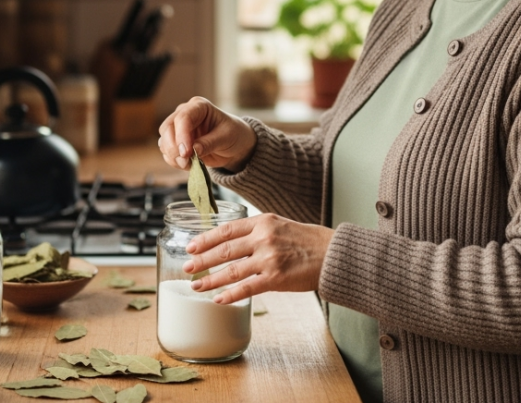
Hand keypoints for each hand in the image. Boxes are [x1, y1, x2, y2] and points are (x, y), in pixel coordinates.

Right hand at [157, 96, 256, 169]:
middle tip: (186, 161)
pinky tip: (188, 165)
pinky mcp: (176, 142)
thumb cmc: (234, 134)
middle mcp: (185, 114)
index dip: (182, 135)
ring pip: (164, 141)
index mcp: (199, 106)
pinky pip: (167, 152)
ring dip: (173, 156)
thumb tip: (193, 150)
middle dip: (174, 148)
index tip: (186, 153)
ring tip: (190, 164)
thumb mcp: (227, 137)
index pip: (183, 117)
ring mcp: (178, 128)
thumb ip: (209, 143)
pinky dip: (174, 161)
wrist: (235, 145)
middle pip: (167, 128)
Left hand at [182, 213, 333, 303]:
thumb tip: (231, 241)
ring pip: (231, 270)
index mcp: (262, 221)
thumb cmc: (307, 241)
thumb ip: (257, 231)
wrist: (333, 254)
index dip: (206, 239)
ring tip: (196, 285)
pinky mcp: (276, 278)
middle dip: (202, 259)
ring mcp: (269, 258)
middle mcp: (263, 238)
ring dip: (210, 279)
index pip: (227, 229)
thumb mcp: (280, 225)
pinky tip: (218, 299)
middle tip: (186, 266)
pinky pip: (247, 288)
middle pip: (224, 249)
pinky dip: (230, 294)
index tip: (192, 246)